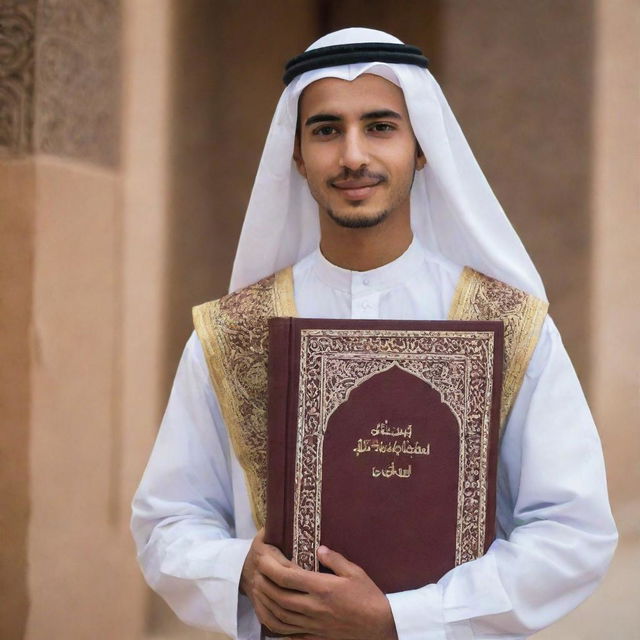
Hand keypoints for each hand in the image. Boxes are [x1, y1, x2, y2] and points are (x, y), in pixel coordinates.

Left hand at [241, 530, 396, 639]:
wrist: (381, 629)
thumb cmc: (370, 598)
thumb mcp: (356, 573)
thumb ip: (335, 559)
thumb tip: (319, 548)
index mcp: (322, 588)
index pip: (287, 577)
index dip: (270, 566)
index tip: (263, 556)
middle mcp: (313, 607)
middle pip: (277, 596)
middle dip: (262, 582)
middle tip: (255, 570)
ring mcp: (312, 625)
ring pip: (278, 616)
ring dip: (263, 602)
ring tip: (256, 590)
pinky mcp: (314, 637)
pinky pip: (287, 633)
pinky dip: (273, 624)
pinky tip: (267, 615)